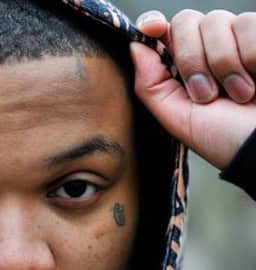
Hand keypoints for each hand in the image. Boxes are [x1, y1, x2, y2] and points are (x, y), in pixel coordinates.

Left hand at [130, 9, 255, 168]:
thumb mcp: (177, 118)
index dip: (152, 23)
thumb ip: (150, 84)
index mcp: (181, 66)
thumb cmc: (223, 138)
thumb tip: (135, 45)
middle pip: (185, 21)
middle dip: (192, 60)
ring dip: (225, 63)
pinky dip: (252, 54)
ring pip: (217, 21)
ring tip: (240, 94)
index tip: (153, 29)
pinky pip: (250, 23)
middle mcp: (208, 48)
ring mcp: (237, 40)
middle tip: (207, 95)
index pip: (161, 29)